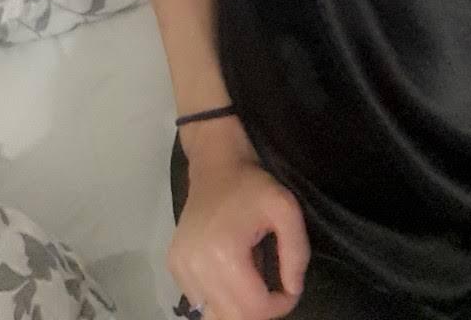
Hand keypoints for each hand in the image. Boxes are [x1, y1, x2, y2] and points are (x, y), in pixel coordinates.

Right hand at [168, 154, 309, 318]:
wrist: (216, 165)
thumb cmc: (252, 185)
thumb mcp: (286, 209)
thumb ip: (297, 252)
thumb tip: (293, 289)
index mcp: (222, 253)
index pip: (253, 309)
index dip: (279, 306)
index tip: (290, 288)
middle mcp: (194, 266)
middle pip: (233, 317)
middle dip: (260, 310)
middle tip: (274, 288)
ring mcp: (180, 268)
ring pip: (214, 314)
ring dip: (239, 306)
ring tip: (252, 277)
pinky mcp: (174, 266)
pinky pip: (200, 301)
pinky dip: (220, 297)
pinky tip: (231, 272)